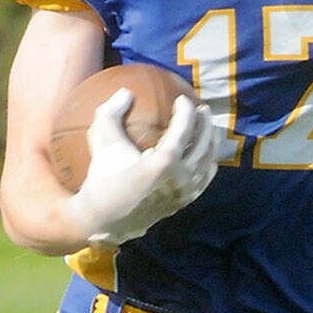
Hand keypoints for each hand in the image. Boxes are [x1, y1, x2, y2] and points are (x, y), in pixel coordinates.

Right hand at [66, 89, 217, 246]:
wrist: (103, 220)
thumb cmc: (101, 179)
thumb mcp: (102, 143)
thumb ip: (110, 114)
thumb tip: (125, 92)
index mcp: (164, 163)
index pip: (185, 129)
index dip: (186, 111)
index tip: (182, 99)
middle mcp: (180, 178)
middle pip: (203, 143)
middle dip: (206, 123)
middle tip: (203, 109)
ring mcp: (185, 191)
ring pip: (208, 160)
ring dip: (210, 141)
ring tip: (208, 127)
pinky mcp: (184, 202)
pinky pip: (205, 178)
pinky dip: (209, 162)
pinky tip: (206, 153)